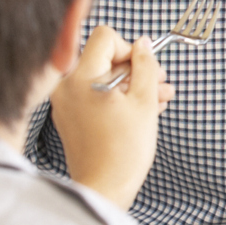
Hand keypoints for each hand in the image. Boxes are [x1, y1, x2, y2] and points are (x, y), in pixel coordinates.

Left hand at [48, 26, 171, 209]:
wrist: (104, 187)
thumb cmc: (124, 149)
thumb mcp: (144, 100)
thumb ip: (146, 66)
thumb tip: (144, 44)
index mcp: (80, 77)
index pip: (105, 38)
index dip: (130, 49)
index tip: (145, 67)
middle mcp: (66, 85)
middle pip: (104, 57)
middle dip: (135, 68)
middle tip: (160, 82)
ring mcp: (65, 102)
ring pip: (103, 77)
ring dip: (132, 84)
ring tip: (160, 98)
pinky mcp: (70, 116)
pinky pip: (95, 95)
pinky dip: (118, 98)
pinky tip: (144, 109)